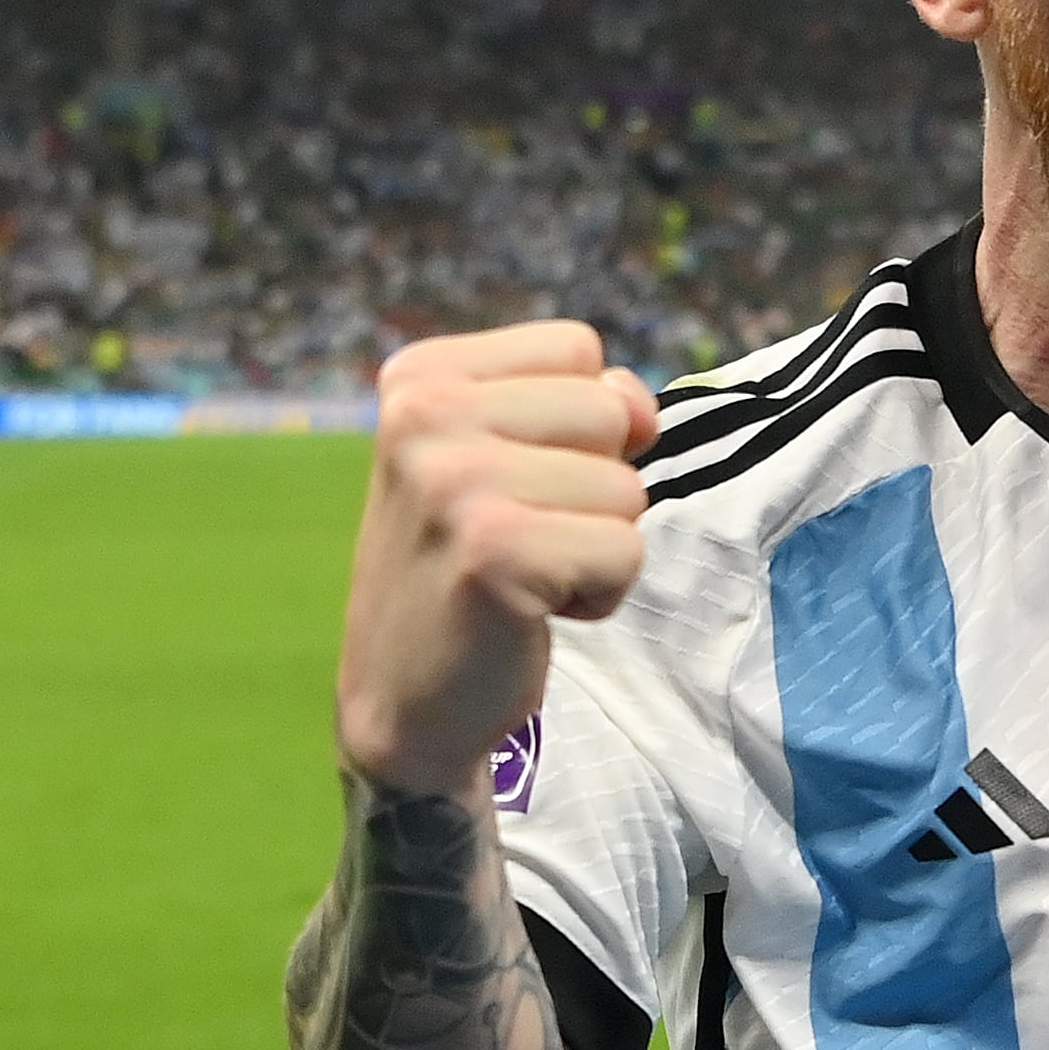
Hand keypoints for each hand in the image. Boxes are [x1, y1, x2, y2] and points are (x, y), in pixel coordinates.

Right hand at [340, 324, 660, 799]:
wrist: (406, 700)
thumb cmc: (467, 569)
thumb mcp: (504, 458)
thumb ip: (578, 404)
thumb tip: (642, 409)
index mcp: (420, 376)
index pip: (576, 349)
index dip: (576, 426)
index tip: (509, 482)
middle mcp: (424, 415)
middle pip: (610, 412)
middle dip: (593, 486)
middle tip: (517, 538)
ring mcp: (454, 482)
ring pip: (626, 487)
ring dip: (596, 545)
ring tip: (522, 575)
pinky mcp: (494, 552)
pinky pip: (626, 550)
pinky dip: (600, 594)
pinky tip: (533, 611)